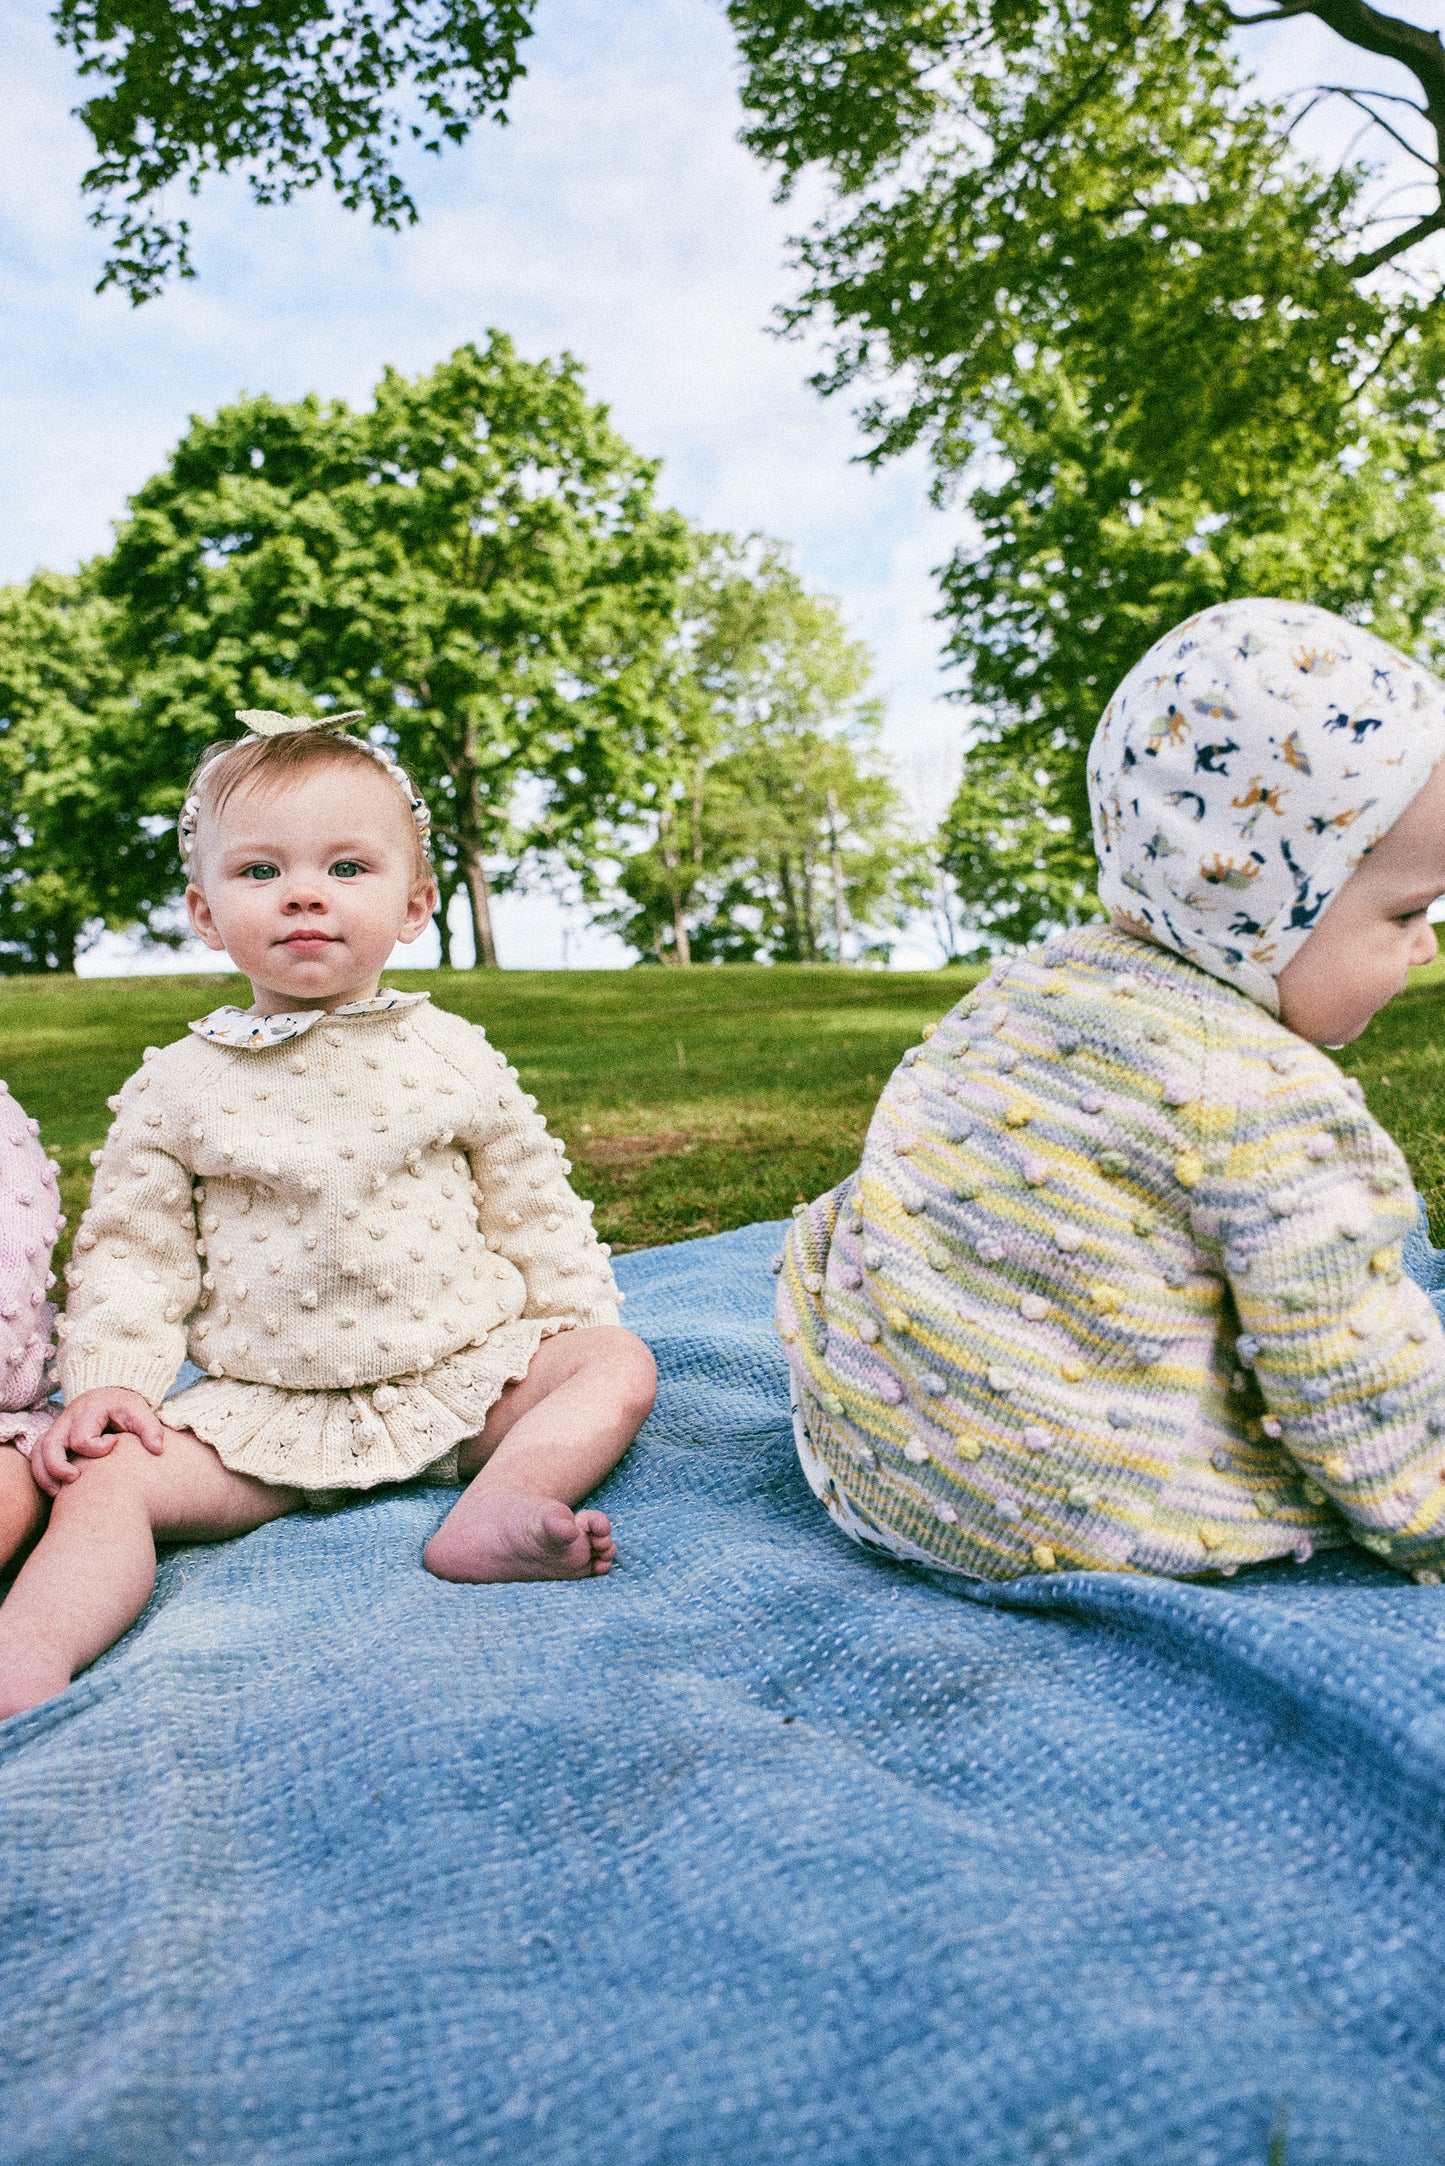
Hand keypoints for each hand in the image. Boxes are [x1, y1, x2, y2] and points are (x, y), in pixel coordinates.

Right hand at [28, 1388, 165, 1497]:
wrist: (110, 1393)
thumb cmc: (124, 1406)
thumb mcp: (140, 1411)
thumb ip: (150, 1428)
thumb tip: (157, 1450)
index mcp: (88, 1411)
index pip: (82, 1438)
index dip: (97, 1449)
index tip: (114, 1443)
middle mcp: (67, 1419)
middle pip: (49, 1445)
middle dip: (58, 1467)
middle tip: (76, 1479)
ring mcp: (58, 1429)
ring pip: (38, 1452)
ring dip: (45, 1474)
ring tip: (58, 1493)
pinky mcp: (54, 1438)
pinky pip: (37, 1456)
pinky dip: (42, 1472)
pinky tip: (56, 1489)